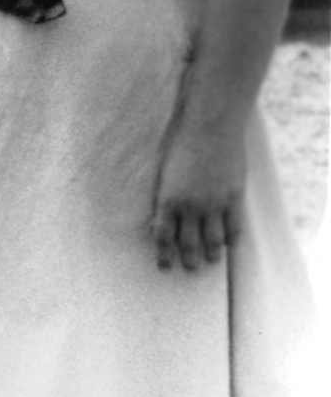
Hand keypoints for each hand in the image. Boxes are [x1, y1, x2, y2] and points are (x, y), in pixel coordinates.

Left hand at [150, 118, 245, 271]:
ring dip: (211, 254)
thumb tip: (162, 213)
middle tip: (188, 269)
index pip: (162, 235)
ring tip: (210, 262)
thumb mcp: (163, 169)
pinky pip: (234, 227)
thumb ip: (164, 193)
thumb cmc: (179, 142)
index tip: (163, 267)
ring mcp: (214, 204)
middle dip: (188, 260)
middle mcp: (189, 206)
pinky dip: (231, 239)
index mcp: (167, 198)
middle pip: (188, 243)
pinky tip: (229, 245)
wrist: (209, 127)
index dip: (163, 254)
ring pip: (213, 240)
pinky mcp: (233, 198)